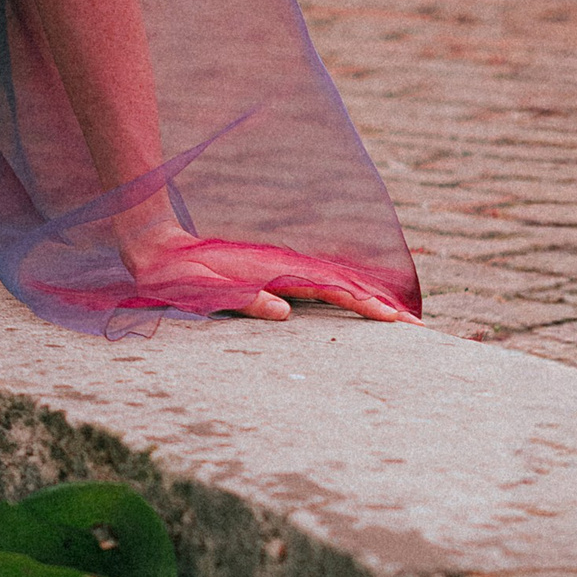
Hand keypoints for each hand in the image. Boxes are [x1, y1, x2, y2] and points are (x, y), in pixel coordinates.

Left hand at [114, 218, 417, 325]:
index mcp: (276, 276)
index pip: (334, 292)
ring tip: (397, 320)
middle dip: (380, 307)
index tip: (399, 320)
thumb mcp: (206, 290)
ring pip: (332, 288)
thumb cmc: (179, 274)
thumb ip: (243, 300)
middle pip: (344, 289)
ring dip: (364, 302)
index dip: (367, 306)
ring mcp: (277, 274)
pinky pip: (312, 290)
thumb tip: (284, 313)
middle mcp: (283, 273)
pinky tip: (352, 309)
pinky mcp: (266, 278)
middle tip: (419, 327)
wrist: (157, 248)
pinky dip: (339, 298)